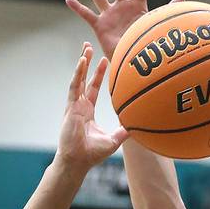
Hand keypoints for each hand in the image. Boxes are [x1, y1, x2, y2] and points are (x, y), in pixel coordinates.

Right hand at [55, 44, 128, 172]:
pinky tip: (82, 61)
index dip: (99, 75)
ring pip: (78, 79)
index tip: (105, 61)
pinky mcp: (71, 107)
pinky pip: (74, 87)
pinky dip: (78, 73)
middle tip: (91, 47)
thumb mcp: (113, 140)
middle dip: (88, 63)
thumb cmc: (92, 154)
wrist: (78, 161)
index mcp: (88, 111)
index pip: (94, 88)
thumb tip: (139, 127)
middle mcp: (80, 105)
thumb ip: (123, 132)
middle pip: (84, 79)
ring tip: (86, 48)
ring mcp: (74, 105)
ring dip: (82, 63)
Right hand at [65, 0, 183, 59]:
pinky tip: (68, 0)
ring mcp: (111, 16)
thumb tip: (183, 0)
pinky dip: (77, 8)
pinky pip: (86, 15)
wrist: (135, 63)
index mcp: (138, 7)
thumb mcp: (157, 24)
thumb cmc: (147, 45)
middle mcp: (123, 8)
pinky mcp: (100, 26)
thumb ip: (168, 11)